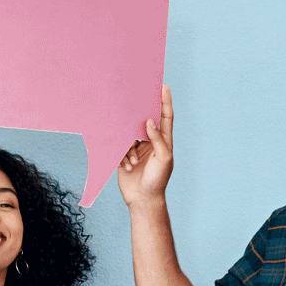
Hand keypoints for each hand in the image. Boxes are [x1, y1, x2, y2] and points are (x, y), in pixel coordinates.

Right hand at [114, 85, 173, 207]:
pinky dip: (123, 157)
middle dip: (139, 117)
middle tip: (133, 106)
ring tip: (134, 163)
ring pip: (129, 136)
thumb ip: (158, 138)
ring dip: (130, 149)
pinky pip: (120, 148)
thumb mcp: (163, 158)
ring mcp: (137, 149)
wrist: (143, 200)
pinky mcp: (125, 157)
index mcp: (164, 141)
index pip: (165, 117)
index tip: (163, 86)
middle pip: (144, 122)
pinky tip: (128, 167)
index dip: (165, 101)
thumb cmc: (158, 180)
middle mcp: (150, 142)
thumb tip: (149, 121)